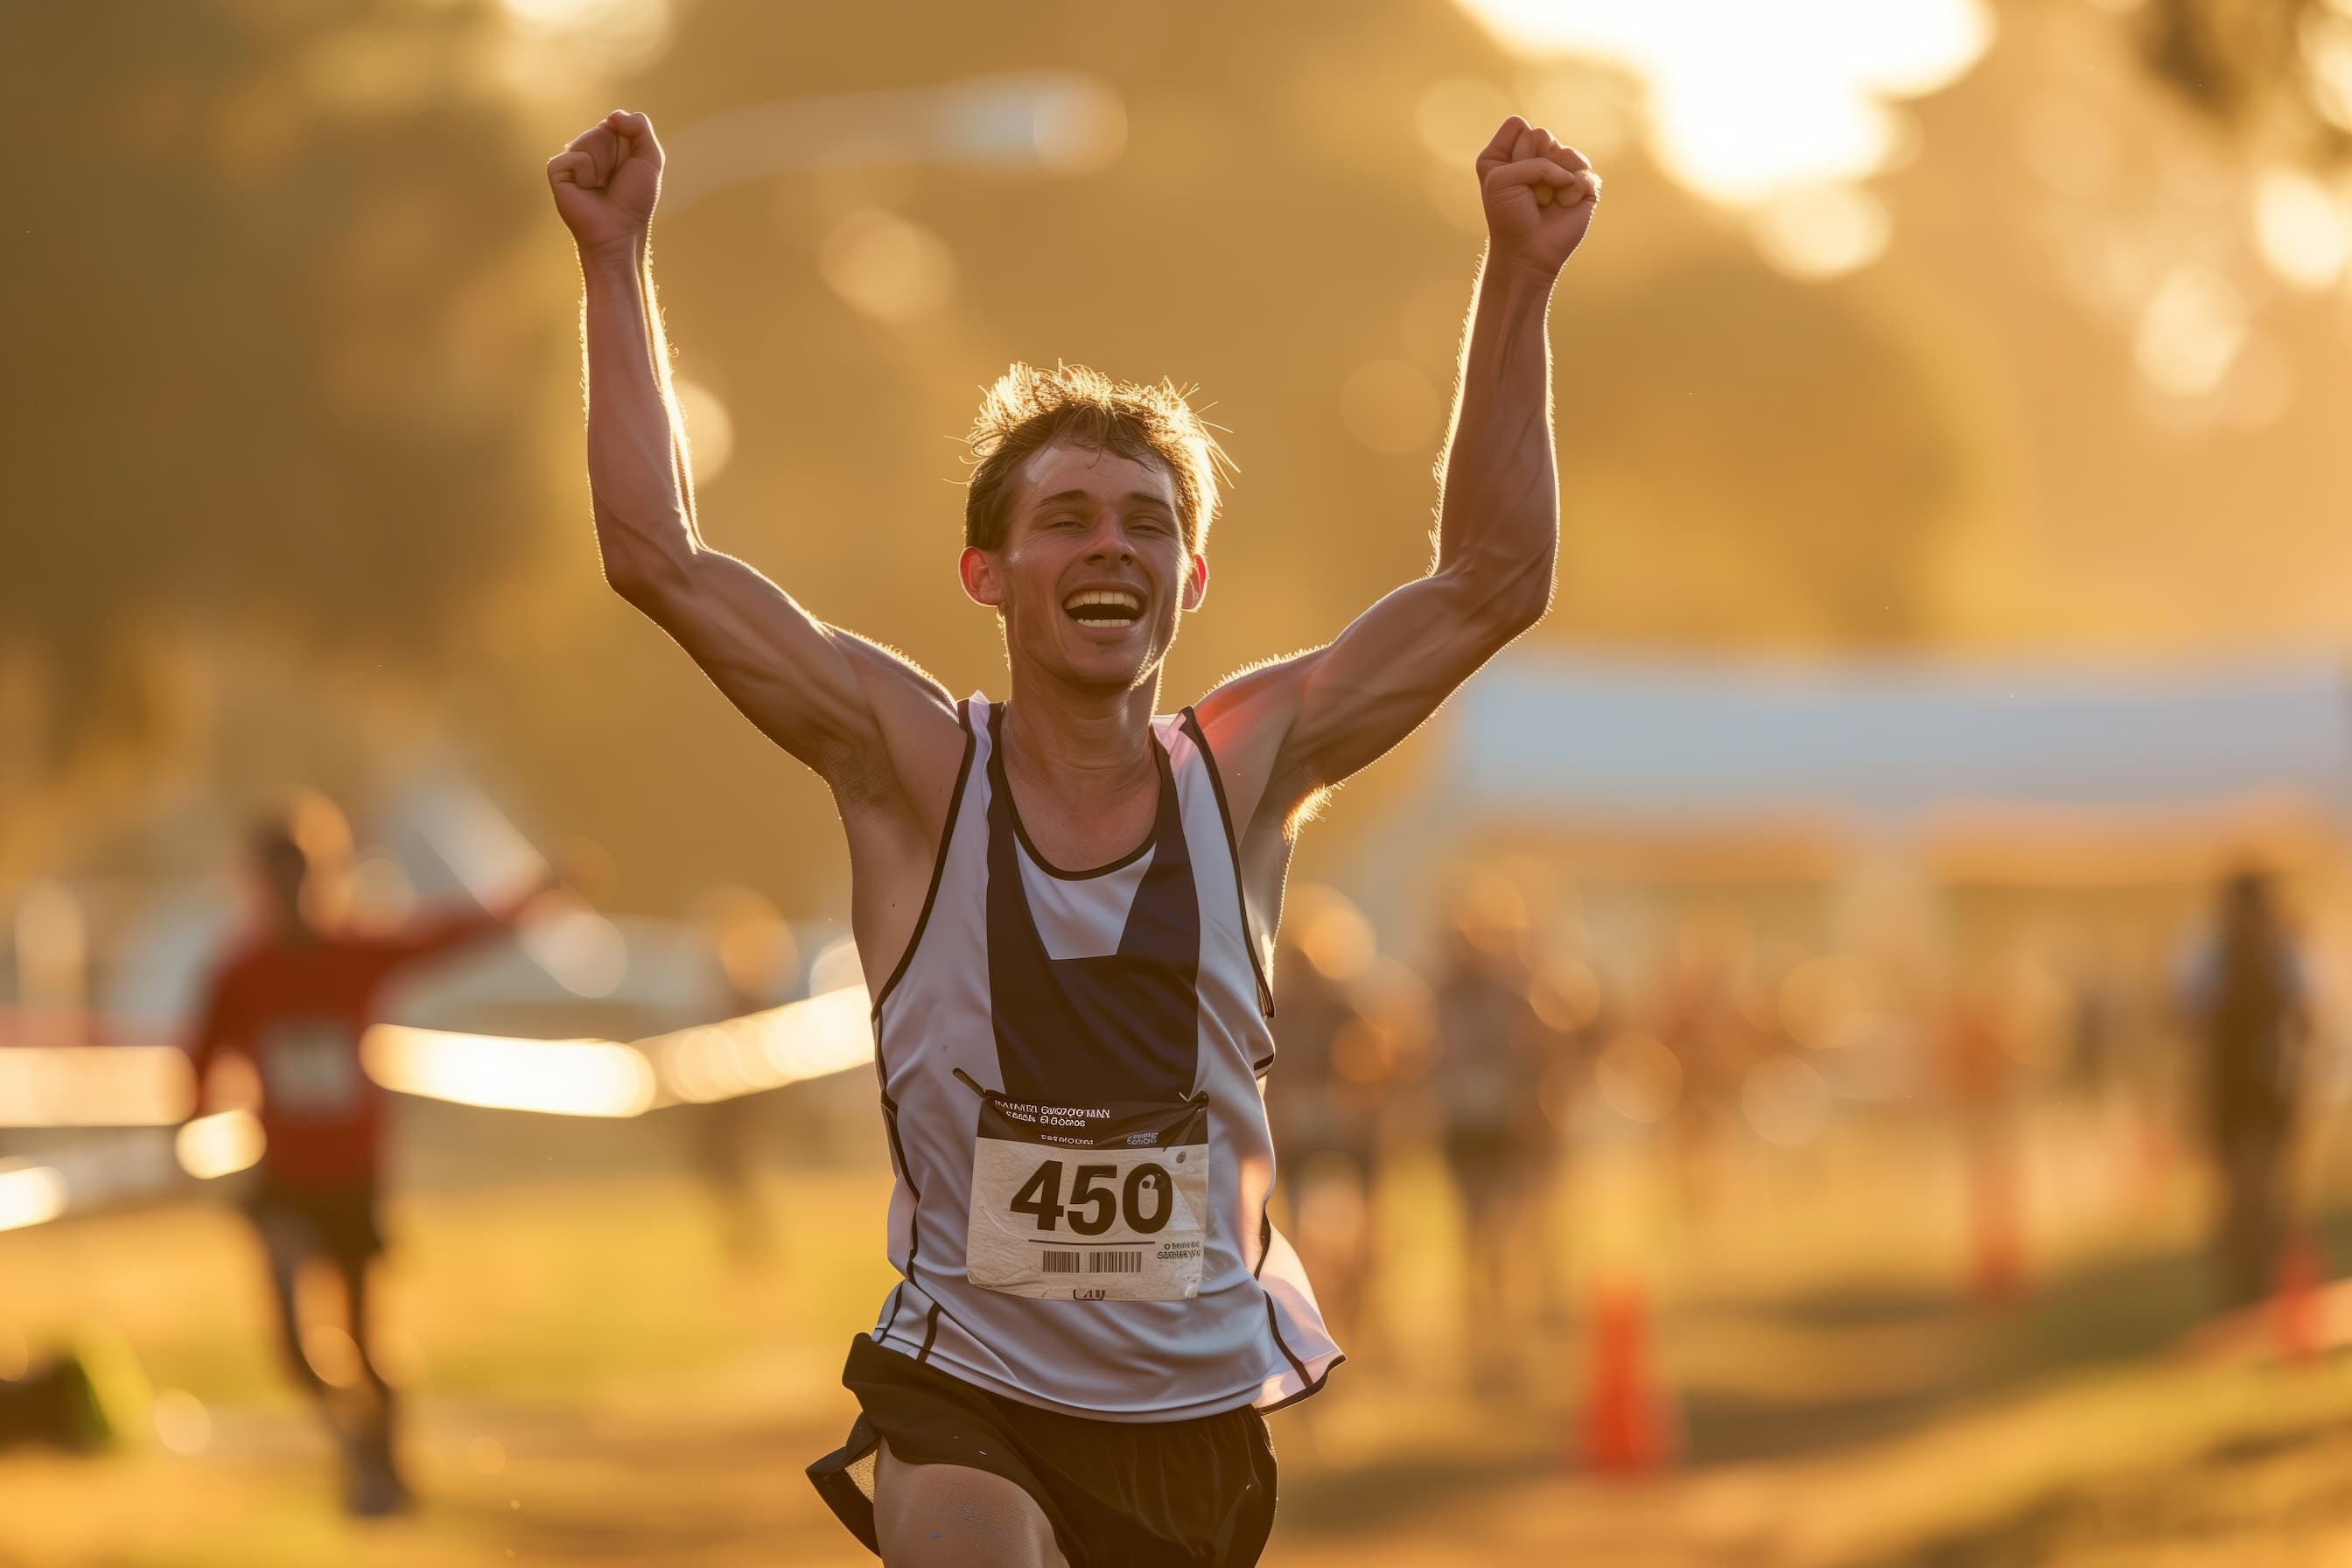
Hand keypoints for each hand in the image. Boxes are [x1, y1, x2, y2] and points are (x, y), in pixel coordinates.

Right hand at [547, 110, 664, 258]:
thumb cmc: (635, 200)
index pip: (617, 122)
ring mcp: (572, 159)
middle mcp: (590, 149)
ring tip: (601, 185)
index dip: (629, 142)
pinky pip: (574, 157)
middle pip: (604, 129)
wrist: (619, 231)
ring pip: (590, 140)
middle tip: (616, 179)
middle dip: (617, 154)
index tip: (631, 166)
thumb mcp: (650, 160)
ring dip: (603, 165)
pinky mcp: (557, 171)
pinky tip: (586, 189)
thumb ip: (640, 129)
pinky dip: (586, 173)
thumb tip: (614, 114)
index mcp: (610, 145)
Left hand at [1476, 117, 1599, 279]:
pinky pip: (1582, 174)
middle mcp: (1541, 155)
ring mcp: (1564, 169)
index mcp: (1516, 150)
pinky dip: (1569, 193)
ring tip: (1544, 201)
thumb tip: (1571, 170)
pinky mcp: (1585, 185)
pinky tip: (1563, 206)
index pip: (1519, 126)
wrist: (1526, 250)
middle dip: (1531, 165)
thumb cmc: (1508, 216)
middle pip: (1542, 134)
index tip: (1506, 179)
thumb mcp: (1498, 179)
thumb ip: (1528, 157)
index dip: (1512, 152)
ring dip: (1550, 181)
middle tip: (1527, 193)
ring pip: (1565, 152)